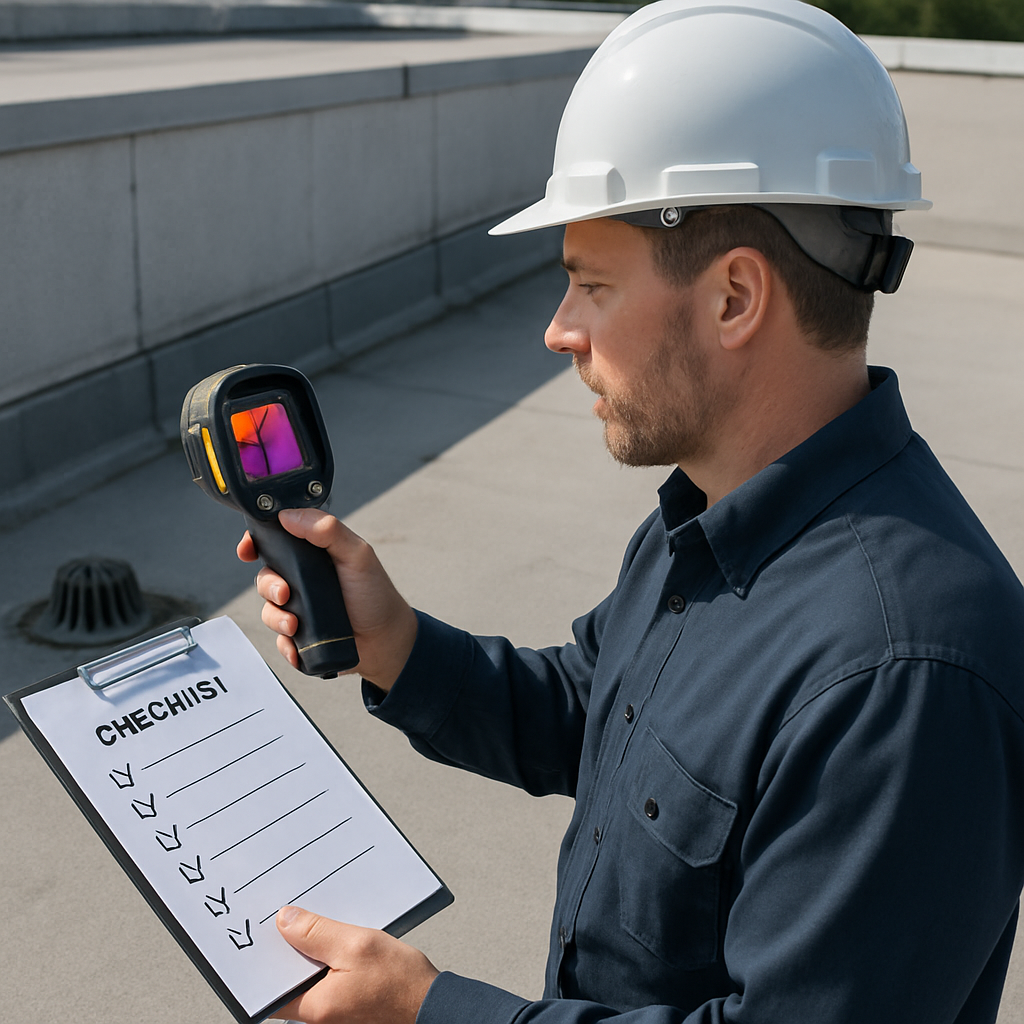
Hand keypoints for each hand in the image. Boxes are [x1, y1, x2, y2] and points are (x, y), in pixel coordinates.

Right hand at [237, 508, 417, 689]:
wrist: (386, 640)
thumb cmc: (375, 594)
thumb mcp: (357, 554)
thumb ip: (327, 531)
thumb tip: (289, 515)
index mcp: (314, 554)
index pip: (276, 541)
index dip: (256, 542)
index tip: (248, 549)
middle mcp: (303, 579)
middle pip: (266, 576)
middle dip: (269, 586)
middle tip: (287, 594)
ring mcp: (300, 608)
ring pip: (269, 610)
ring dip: (276, 618)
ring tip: (296, 625)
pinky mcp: (300, 636)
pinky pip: (278, 640)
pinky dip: (286, 644)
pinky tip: (298, 645)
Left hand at [272, 906, 438, 1023]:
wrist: (431, 1003)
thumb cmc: (401, 983)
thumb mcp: (357, 945)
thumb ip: (318, 933)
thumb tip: (286, 921)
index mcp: (315, 1007)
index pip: (272, 987)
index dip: (268, 958)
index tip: (268, 931)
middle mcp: (320, 1014)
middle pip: (290, 978)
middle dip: (292, 948)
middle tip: (298, 918)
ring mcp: (334, 1010)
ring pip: (309, 975)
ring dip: (314, 950)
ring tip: (325, 925)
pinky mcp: (346, 1002)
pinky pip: (327, 976)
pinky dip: (330, 957)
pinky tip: (342, 938)